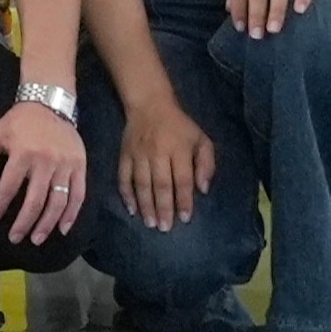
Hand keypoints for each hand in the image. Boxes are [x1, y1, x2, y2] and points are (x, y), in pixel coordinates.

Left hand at [0, 93, 88, 243]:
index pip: (10, 185)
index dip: (0, 203)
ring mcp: (65, 165)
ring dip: (47, 224)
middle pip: (35, 199)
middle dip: (24, 222)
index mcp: (23, 152)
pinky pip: (78, 195)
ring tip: (36, 239)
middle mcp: (46, 161)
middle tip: (15, 238)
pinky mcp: (80, 167)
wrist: (50, 104)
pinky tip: (62, 228)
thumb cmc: (18, 122)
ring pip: (58, 202)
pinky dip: (71, 214)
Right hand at [112, 84, 212, 227]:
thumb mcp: (201, 139)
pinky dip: (126, 193)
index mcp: (179, 149)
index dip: (183, 200)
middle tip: (165, 228)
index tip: (185, 218)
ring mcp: (138, 154)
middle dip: (163, 208)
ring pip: (141, 183)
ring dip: (145, 205)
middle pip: (160, 184)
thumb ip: (207, 163)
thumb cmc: (180, 126)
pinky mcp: (124, 154)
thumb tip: (202, 189)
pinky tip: (131, 208)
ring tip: (150, 223)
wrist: (149, 104)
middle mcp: (158, 153)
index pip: (182, 179)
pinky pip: (123, 176)